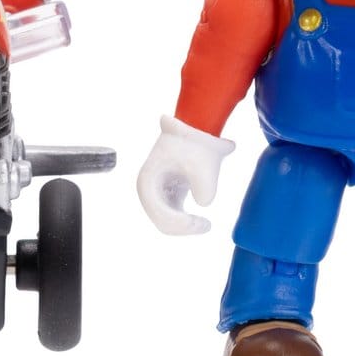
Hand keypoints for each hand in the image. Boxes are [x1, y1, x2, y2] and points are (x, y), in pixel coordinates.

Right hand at [137, 115, 234, 234]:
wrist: (197, 127)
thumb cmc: (198, 143)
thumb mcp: (203, 164)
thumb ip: (205, 188)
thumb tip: (203, 203)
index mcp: (148, 181)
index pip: (160, 214)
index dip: (181, 223)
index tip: (203, 222)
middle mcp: (147, 189)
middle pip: (161, 222)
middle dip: (183, 228)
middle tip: (206, 225)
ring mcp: (156, 192)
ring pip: (167, 222)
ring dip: (185, 227)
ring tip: (205, 223)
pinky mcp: (167, 193)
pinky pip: (173, 216)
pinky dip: (186, 221)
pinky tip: (201, 220)